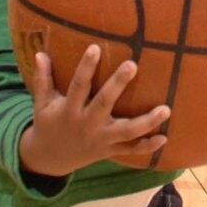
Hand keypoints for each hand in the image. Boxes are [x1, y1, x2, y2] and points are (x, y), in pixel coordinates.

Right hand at [18, 45, 169, 177]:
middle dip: (117, 85)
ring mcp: (101, 139)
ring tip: (166, 109)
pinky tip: (164, 138)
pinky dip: (147, 146)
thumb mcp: (42, 103)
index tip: (95, 48)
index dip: (85, 67)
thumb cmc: (48, 123)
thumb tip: (40, 54)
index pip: (78, 86)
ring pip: (126, 132)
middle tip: (132, 64)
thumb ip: (42, 79)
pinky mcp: (109, 150)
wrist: (50, 158)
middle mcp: (87, 124)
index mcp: (69, 111)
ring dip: (146, 122)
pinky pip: (130, 150)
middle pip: (104, 104)